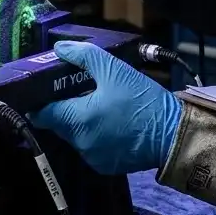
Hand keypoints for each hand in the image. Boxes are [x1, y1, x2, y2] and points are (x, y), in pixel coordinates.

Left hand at [28, 41, 181, 174]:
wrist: (175, 134)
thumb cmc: (144, 101)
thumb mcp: (115, 70)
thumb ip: (83, 56)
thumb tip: (60, 48)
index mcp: (77, 121)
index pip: (42, 113)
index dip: (40, 100)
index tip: (44, 90)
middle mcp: (80, 143)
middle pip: (58, 123)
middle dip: (65, 106)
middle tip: (80, 90)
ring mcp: (93, 158)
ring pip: (75, 135)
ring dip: (81, 121)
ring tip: (99, 104)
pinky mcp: (106, 166)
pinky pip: (90, 146)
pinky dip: (95, 134)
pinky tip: (111, 121)